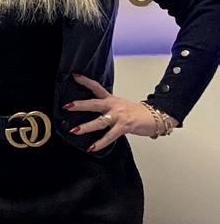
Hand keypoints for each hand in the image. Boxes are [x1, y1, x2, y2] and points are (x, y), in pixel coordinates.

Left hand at [64, 74, 178, 151]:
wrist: (155, 117)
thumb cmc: (136, 113)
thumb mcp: (119, 105)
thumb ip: (106, 107)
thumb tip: (91, 109)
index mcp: (111, 99)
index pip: (97, 87)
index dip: (86, 81)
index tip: (74, 76)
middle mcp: (114, 106)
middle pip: (95, 104)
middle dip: (80, 105)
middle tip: (67, 106)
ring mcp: (119, 116)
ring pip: (100, 121)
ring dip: (86, 127)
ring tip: (74, 130)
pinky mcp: (124, 126)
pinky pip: (110, 136)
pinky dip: (101, 143)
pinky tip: (92, 147)